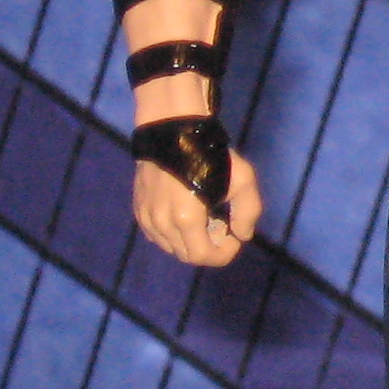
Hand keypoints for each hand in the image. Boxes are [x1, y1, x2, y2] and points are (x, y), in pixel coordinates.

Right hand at [134, 148, 262, 265]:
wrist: (173, 132)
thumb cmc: (211, 155)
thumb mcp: (243, 180)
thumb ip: (248, 213)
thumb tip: (242, 235)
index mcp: (185, 219)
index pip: (202, 257)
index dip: (223, 254)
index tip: (234, 238)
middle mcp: (162, 223)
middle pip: (186, 255)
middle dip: (209, 248)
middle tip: (221, 226)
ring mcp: (147, 217)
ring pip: (170, 247)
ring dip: (191, 241)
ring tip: (205, 218)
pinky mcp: (139, 209)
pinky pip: (156, 235)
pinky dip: (173, 234)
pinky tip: (186, 215)